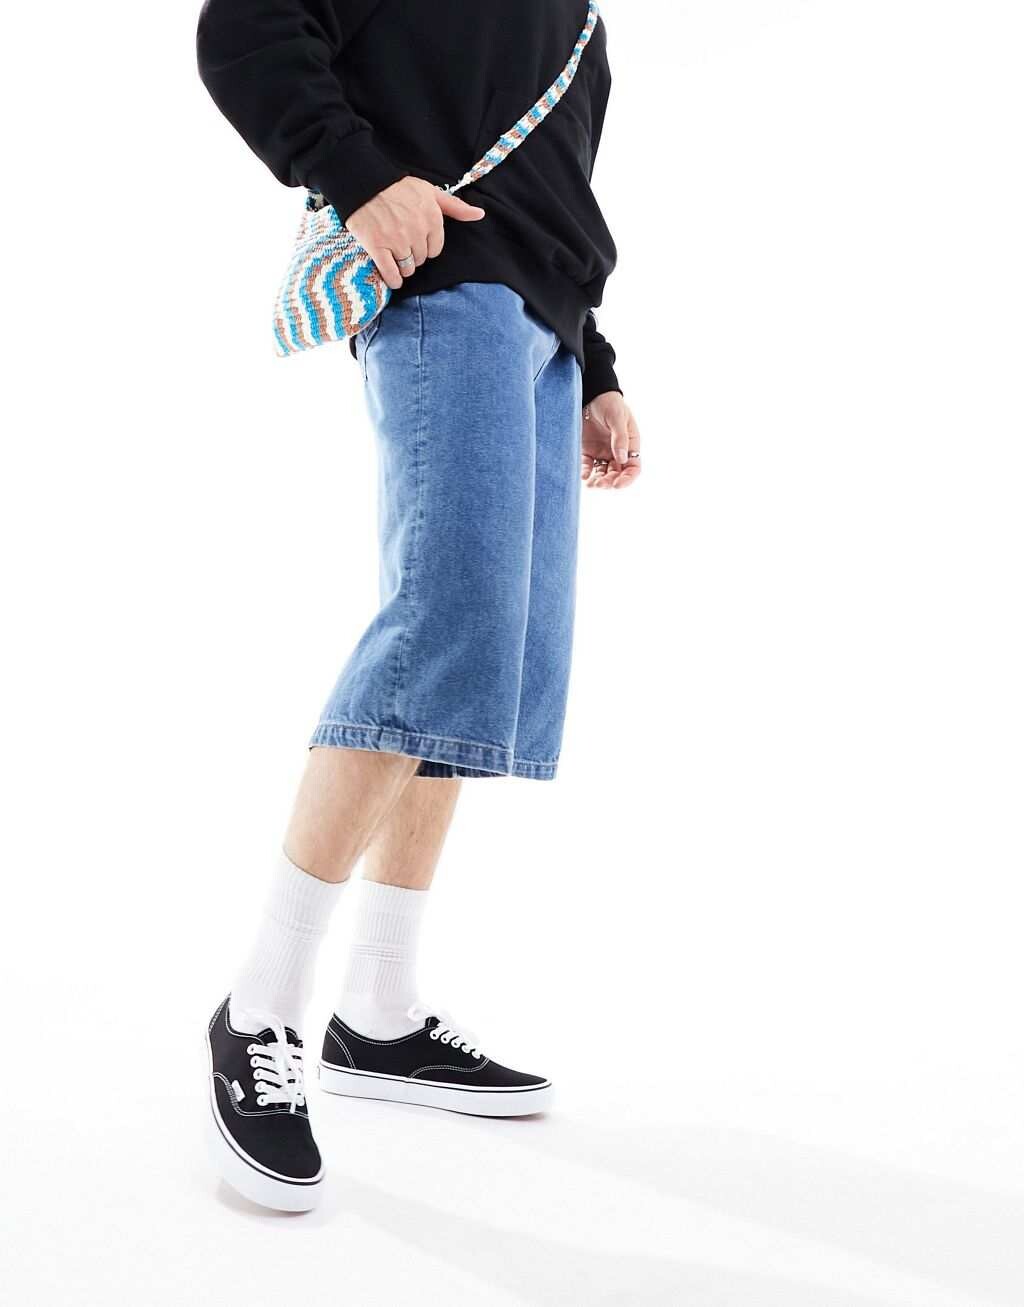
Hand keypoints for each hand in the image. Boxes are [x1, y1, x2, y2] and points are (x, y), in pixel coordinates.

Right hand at [345, 177, 485, 290]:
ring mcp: (397, 239)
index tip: (415, 240)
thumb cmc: (398, 187)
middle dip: (413, 255)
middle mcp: (417, 230)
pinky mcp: (377, 246)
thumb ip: (455, 206)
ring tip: (394, 256)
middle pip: (421, 260)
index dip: (425, 247)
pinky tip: (392, 278)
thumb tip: (479, 214)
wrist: (364, 182)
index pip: (435, 249)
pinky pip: (391, 273)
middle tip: (401, 245)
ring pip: (408, 268)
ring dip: (402, 267)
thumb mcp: (430, 191)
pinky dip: (393, 279)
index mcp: (432, 218)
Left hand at [581, 391, 641, 489]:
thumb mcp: (618, 418)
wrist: (590, 393)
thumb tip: (622, 459)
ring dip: (598, 481)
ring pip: (602, 473)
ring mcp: (602, 452)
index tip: (617, 485)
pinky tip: (583, 476)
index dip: (627, 479)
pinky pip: (587, 466)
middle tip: (601, 484)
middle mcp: (617, 451)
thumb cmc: (609, 402)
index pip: (633, 468)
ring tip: (591, 484)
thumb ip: (620, 438)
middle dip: (610, 482)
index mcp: (630, 444)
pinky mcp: (587, 450)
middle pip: (617, 474)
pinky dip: (586, 473)